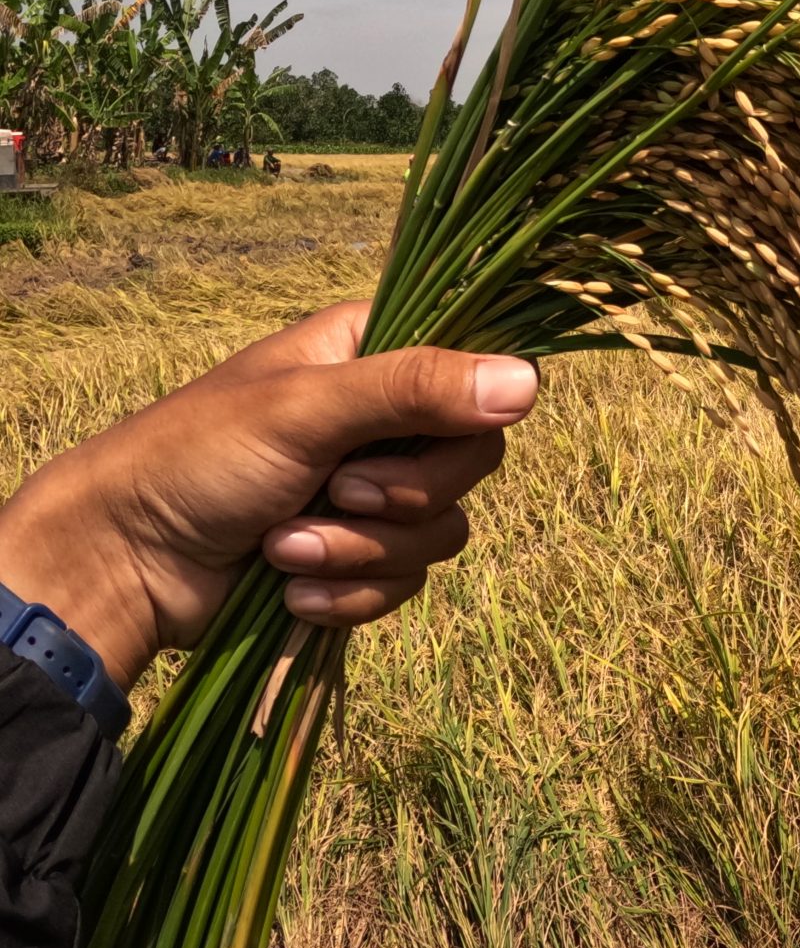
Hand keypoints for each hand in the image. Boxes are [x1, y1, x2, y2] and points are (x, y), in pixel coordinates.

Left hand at [0, 302, 537, 689]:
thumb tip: (530, 384)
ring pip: (440, 531)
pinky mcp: (356, 557)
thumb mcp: (308, 409)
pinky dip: (349, 594)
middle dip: (401, 498)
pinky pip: (405, 583)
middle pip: (473, 460)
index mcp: (375, 352)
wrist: (122, 563)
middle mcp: (386, 417)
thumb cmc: (196, 458)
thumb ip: (417, 389)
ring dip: (361, 552)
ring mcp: (372, 489)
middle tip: (336, 492)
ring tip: (283, 549)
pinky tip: (288, 589)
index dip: (468, 411)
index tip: (427, 433)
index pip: (480, 369)